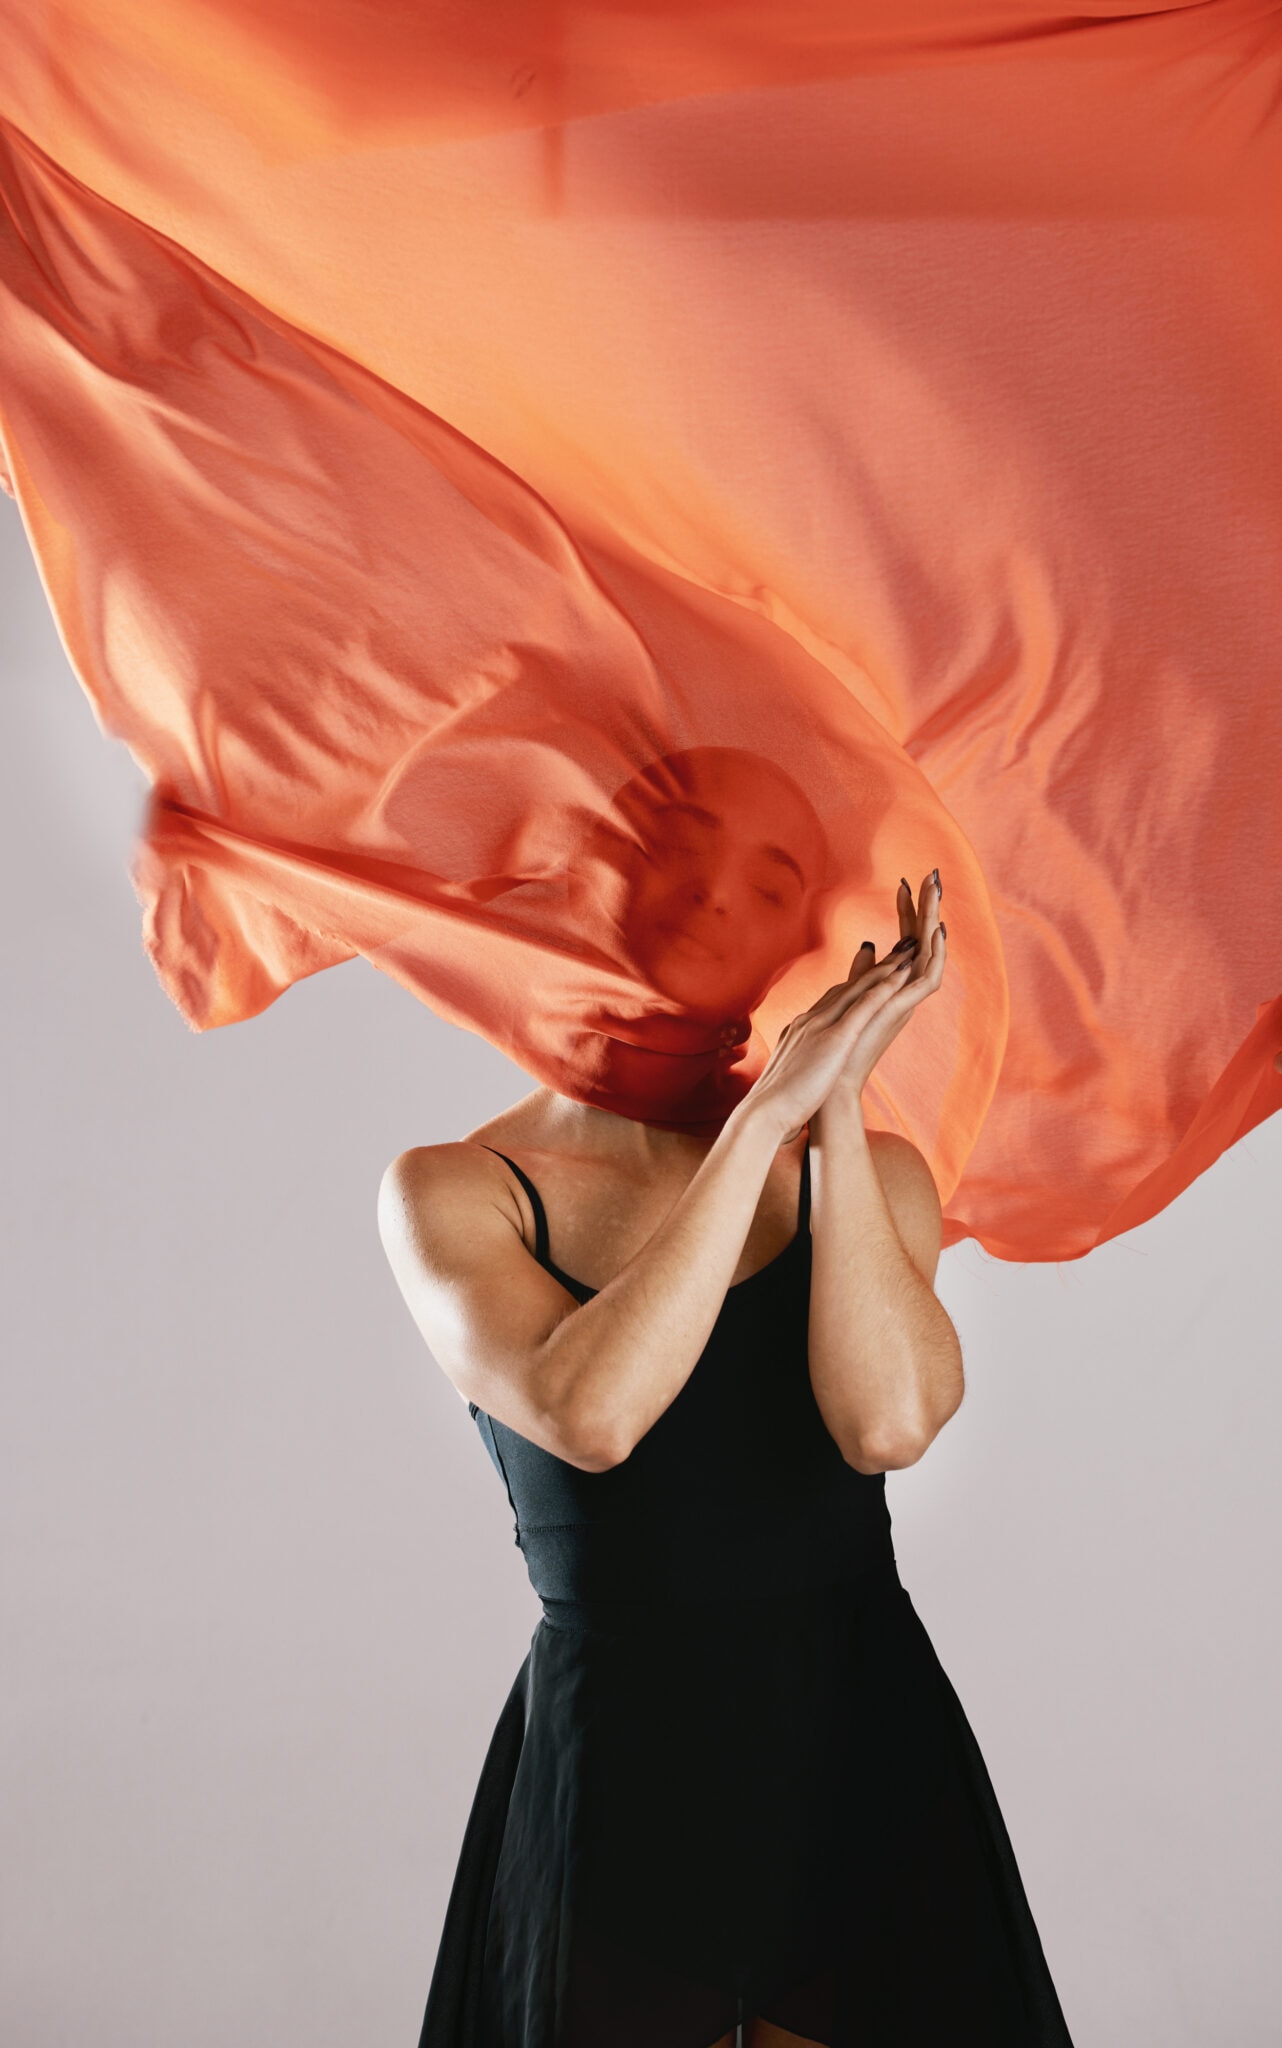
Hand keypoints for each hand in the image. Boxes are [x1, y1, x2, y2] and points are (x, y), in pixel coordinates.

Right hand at [744, 912, 934, 1146]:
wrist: (764, 1112)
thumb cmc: (774, 1104)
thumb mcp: (788, 1076)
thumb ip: (797, 1063)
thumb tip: (799, 1066)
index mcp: (800, 1030)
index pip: (832, 1001)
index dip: (855, 984)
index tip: (872, 971)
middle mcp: (810, 1020)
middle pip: (847, 987)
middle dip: (875, 968)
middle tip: (899, 949)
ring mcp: (820, 1026)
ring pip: (858, 989)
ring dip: (886, 968)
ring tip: (908, 951)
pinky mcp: (834, 1038)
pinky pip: (863, 1006)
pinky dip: (883, 988)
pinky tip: (902, 976)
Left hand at [824, 869, 946, 1110]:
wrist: (830, 1083)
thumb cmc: (836, 1047)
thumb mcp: (850, 997)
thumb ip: (863, 971)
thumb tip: (868, 945)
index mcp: (892, 985)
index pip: (905, 941)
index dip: (906, 913)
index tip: (904, 883)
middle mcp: (904, 990)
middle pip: (921, 942)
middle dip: (926, 909)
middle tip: (931, 877)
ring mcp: (906, 1001)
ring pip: (929, 953)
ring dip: (934, 921)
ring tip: (936, 891)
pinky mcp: (905, 1012)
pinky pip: (928, 977)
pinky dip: (934, 953)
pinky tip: (937, 930)